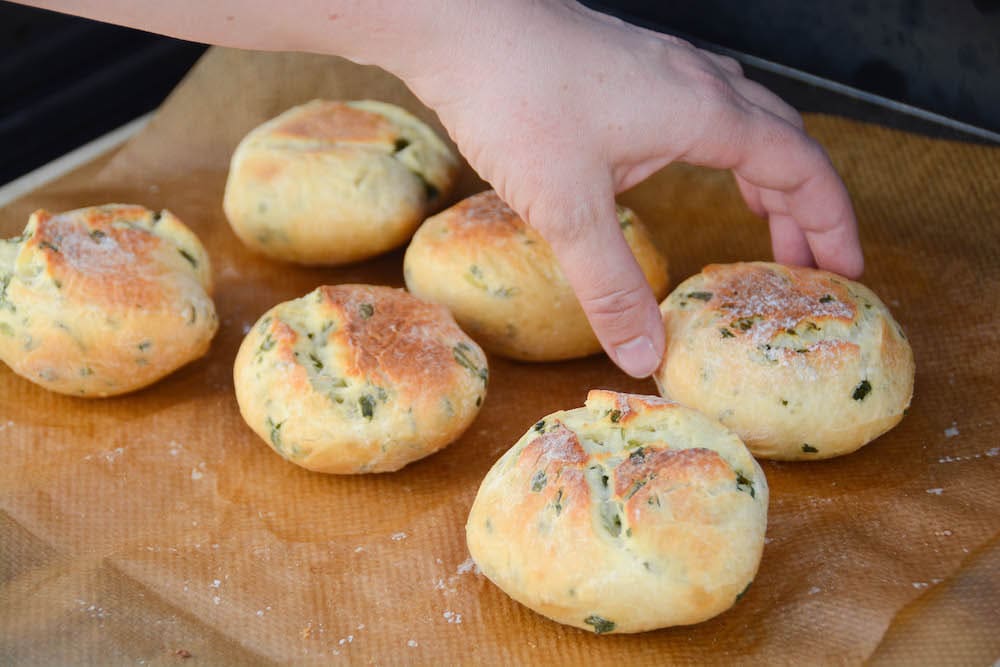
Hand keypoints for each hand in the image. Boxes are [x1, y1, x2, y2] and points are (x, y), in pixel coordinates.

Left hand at [403, 1, 862, 376]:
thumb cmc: (517, 97)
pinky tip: (688, 166)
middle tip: (808, 266)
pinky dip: (722, 148)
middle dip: (805, 207)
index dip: (831, 223)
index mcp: (706, 114)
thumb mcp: (568, 209)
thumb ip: (610, 286)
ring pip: (745, 121)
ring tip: (767, 223)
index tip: (845, 271)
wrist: (461, 22)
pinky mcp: (629, 70)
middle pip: (784, 143)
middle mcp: (698, 84)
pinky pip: (704, 109)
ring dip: (766, 175)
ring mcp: (664, 70)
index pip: (801, 169)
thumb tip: (643, 356)